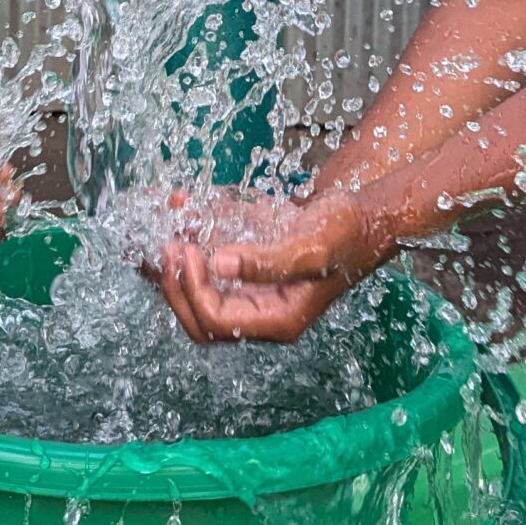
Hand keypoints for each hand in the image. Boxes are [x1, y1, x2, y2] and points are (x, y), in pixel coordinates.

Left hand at [155, 189, 389, 343]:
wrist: (364, 215)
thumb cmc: (345, 233)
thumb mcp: (309, 247)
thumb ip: (266, 260)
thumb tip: (220, 264)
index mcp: (276, 319)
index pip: (216, 321)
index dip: (193, 290)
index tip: (187, 252)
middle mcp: (260, 311)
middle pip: (199, 317)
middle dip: (175, 284)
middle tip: (165, 246)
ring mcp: (252, 290)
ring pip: (198, 290)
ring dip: (174, 262)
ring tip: (160, 225)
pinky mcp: (248, 266)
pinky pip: (209, 262)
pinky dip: (191, 237)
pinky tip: (181, 203)